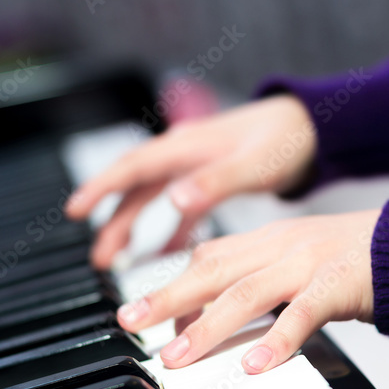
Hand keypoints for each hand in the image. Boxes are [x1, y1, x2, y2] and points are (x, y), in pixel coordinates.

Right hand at [65, 95, 317, 268]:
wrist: (313, 128)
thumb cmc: (286, 140)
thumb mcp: (254, 164)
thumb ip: (216, 182)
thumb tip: (175, 199)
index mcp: (188, 147)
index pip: (133, 167)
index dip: (101, 187)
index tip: (75, 209)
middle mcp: (185, 154)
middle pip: (135, 186)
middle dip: (111, 218)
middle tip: (97, 256)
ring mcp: (195, 167)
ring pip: (152, 198)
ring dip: (132, 226)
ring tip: (114, 260)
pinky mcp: (210, 180)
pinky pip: (179, 208)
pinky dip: (168, 231)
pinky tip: (164, 256)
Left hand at [116, 209, 380, 373]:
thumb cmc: (358, 259)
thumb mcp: (301, 262)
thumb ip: (264, 284)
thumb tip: (225, 323)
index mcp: (270, 238)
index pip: (210, 258)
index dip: (174, 286)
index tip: (145, 314)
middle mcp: (281, 245)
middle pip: (213, 270)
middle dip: (166, 298)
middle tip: (129, 322)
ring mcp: (309, 262)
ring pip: (247, 293)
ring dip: (206, 327)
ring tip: (176, 357)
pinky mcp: (340, 283)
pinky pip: (303, 314)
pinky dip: (277, 340)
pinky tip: (256, 366)